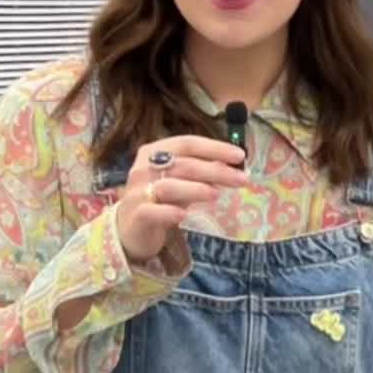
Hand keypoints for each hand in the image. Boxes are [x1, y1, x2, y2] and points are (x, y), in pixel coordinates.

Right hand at [117, 134, 246, 264]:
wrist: (130, 228)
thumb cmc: (160, 200)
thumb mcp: (181, 182)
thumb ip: (202, 173)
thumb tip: (233, 168)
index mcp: (155, 151)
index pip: (187, 143)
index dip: (214, 148)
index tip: (240, 156)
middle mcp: (144, 168)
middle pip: (184, 164)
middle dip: (215, 171)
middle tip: (242, 180)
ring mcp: (138, 191)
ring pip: (168, 186)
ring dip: (194, 189)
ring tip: (216, 195)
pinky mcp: (135, 215)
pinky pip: (152, 211)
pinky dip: (168, 212)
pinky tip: (183, 215)